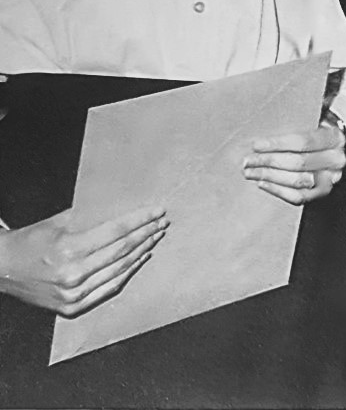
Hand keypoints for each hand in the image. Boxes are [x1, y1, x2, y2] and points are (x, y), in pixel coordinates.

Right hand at [0, 206, 166, 315]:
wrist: (1, 269)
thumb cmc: (29, 242)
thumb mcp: (57, 222)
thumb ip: (89, 217)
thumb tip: (121, 207)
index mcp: (70, 249)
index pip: (117, 232)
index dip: (141, 220)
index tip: (158, 211)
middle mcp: (74, 274)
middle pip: (123, 250)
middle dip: (147, 234)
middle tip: (162, 222)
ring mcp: (74, 294)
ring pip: (120, 270)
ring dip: (142, 252)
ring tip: (155, 238)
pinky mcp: (72, 306)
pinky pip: (109, 288)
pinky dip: (127, 273)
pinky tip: (139, 259)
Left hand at [242, 122, 345, 204]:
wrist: (334, 150)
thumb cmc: (319, 132)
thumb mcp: (315, 119)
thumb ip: (299, 118)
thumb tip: (267, 117)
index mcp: (335, 138)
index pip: (303, 141)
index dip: (278, 144)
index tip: (257, 145)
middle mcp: (336, 159)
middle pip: (298, 162)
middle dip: (269, 161)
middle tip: (248, 160)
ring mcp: (331, 178)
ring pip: (297, 180)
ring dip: (270, 176)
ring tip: (251, 172)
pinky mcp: (323, 193)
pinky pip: (298, 197)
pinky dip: (278, 191)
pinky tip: (263, 183)